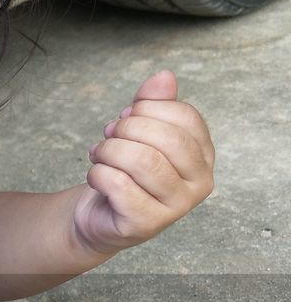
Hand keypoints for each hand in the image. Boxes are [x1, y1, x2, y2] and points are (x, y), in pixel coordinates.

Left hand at [73, 69, 214, 254]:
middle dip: (128, 129)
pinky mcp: (146, 224)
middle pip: (167, 140)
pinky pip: (119, 185)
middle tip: (109, 134)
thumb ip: (153, 103)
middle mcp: (199, 184)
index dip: (149, 108)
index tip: (127, 114)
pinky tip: (96, 175)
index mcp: (204, 156)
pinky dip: (98, 173)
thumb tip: (164, 76)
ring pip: (143, 162)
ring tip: (99, 153)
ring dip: (110, 151)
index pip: (186, 118)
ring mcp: (176, 208)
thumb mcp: (139, 131)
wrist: (100, 215)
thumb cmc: (125, 170)